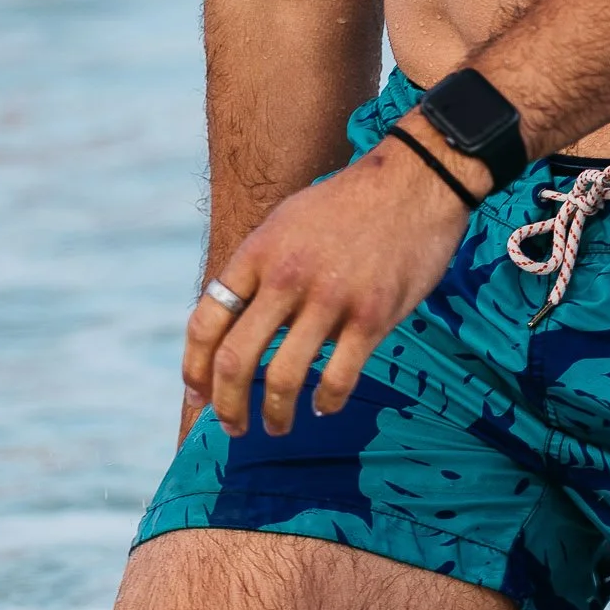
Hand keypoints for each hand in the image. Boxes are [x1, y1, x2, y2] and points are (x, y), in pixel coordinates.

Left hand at [183, 131, 477, 438]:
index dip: (194, 368)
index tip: (198, 394)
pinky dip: (326, 402)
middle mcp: (286, 277)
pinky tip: (324, 406)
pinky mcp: (372, 316)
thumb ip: (257, 269)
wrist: (414, 181)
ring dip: (274, 414)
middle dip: (227, 405)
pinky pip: (338, 378)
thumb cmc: (347, 204)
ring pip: (283, 378)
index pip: (206, 322)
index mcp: (258, 253)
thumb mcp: (285, 222)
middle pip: (235, 360)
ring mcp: (330, 298)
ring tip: (276, 427)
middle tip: (232, 428)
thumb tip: (229, 320)